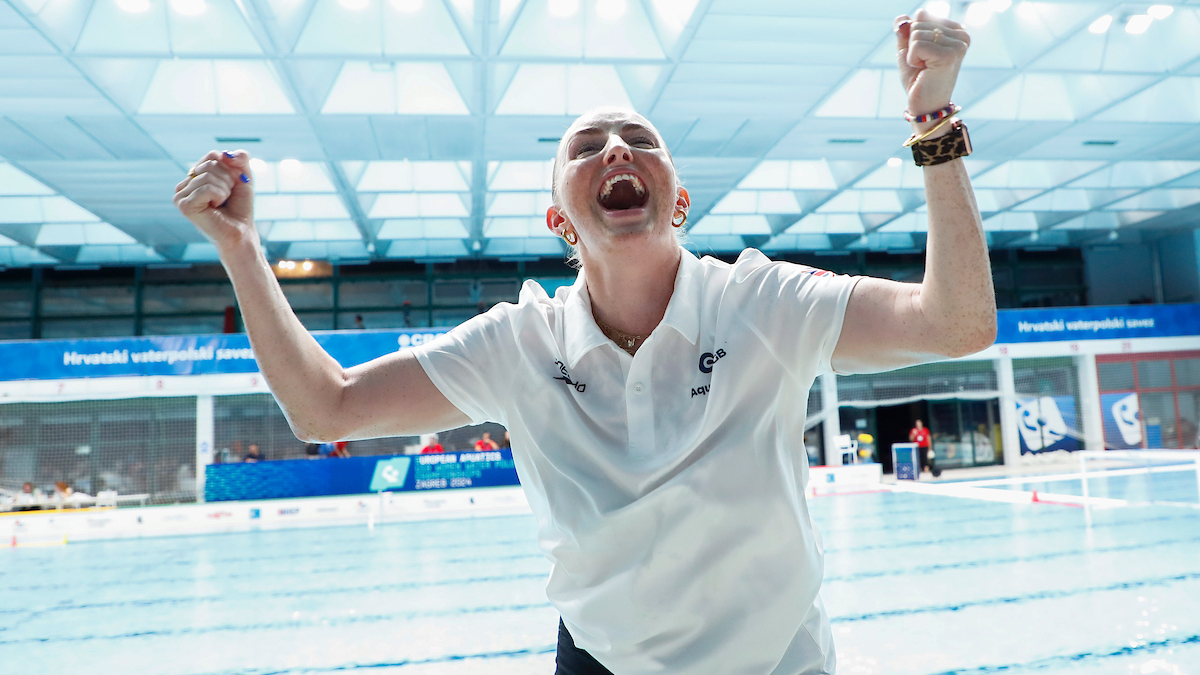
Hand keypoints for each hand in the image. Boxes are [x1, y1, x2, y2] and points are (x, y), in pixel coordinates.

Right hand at [174, 150, 256, 252]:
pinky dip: (219, 196)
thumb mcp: (243, 177)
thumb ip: (239, 159)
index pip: (213, 155)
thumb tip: (225, 153)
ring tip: (222, 203)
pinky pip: (206, 188)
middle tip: (227, 197)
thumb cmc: (240, 206)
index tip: (232, 186)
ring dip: (224, 189)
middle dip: (228, 179)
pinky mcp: (184, 205)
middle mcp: (184, 184)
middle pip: (210, 164)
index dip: (230, 169)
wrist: (242, 230)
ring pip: (208, 175)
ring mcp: (180, 195)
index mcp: (194, 176)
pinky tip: (216, 207)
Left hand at [895, 10, 969, 135]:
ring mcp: (958, 45)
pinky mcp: (949, 55)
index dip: (913, 37)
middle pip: (919, 22)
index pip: (922, 14)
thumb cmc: (918, 77)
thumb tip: (902, 20)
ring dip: (913, 54)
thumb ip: (904, 30)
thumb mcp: (908, 48)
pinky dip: (913, 59)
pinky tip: (924, 70)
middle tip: (924, 64)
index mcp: (956, 29)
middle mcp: (962, 34)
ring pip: (916, 33)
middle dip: (912, 45)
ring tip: (925, 68)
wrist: (925, 105)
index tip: (924, 55)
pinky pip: (916, 45)